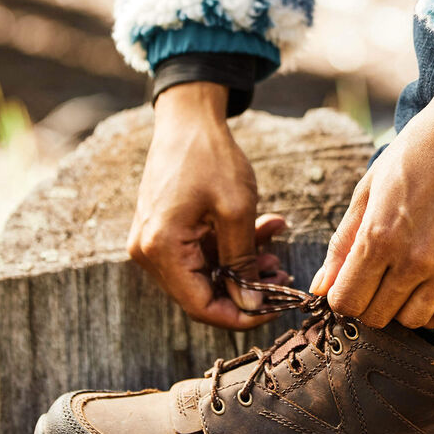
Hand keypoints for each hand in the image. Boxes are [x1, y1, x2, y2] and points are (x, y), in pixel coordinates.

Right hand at [128, 82, 289, 329]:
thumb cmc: (211, 157)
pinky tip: (267, 229)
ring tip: (278, 251)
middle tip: (283, 278)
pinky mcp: (168, 230)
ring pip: (208, 273)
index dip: (240, 315)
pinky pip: (205, 252)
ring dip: (246, 266)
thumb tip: (251, 305)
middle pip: (203, 293)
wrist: (189, 118)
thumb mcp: (237, 211)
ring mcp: (156, 241)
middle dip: (247, 289)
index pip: (200, 307)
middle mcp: (150, 252)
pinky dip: (235, 246)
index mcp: (161, 249)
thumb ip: (243, 262)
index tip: (275, 309)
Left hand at [311, 81, 433, 328]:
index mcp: (379, 236)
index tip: (349, 280)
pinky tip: (428, 289)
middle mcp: (414, 258)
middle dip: (368, 303)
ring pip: (413, 321)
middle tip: (375, 278)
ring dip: (401, 308)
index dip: (342, 296)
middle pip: (377, 316)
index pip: (347, 301)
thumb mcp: (369, 188)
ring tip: (402, 281)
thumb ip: (342, 242)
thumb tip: (320, 286)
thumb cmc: (417, 150)